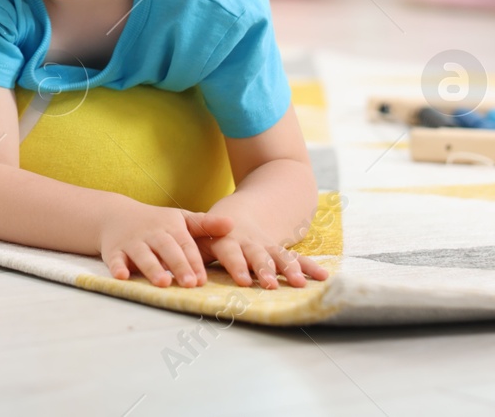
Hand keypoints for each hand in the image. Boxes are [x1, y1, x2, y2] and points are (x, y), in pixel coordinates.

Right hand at [98, 202, 234, 287]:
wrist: (116, 215)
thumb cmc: (157, 223)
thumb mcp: (181, 219)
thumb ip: (206, 225)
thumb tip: (233, 224)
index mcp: (171, 227)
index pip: (186, 245)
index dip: (194, 261)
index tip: (203, 278)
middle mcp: (152, 234)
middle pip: (167, 250)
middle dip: (178, 266)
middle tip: (190, 284)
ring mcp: (132, 243)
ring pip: (143, 255)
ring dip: (152, 268)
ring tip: (162, 282)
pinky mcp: (114, 251)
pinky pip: (116, 259)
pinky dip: (118, 267)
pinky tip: (122, 276)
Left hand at [194, 203, 330, 288]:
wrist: (251, 208)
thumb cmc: (217, 231)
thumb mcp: (203, 236)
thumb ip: (192, 251)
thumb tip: (171, 267)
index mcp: (227, 240)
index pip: (231, 253)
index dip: (237, 266)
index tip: (242, 281)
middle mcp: (249, 243)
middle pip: (257, 256)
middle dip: (263, 270)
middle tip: (269, 285)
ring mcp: (268, 247)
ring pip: (279, 257)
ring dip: (288, 270)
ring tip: (297, 284)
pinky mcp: (282, 251)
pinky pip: (297, 259)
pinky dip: (309, 267)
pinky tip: (323, 278)